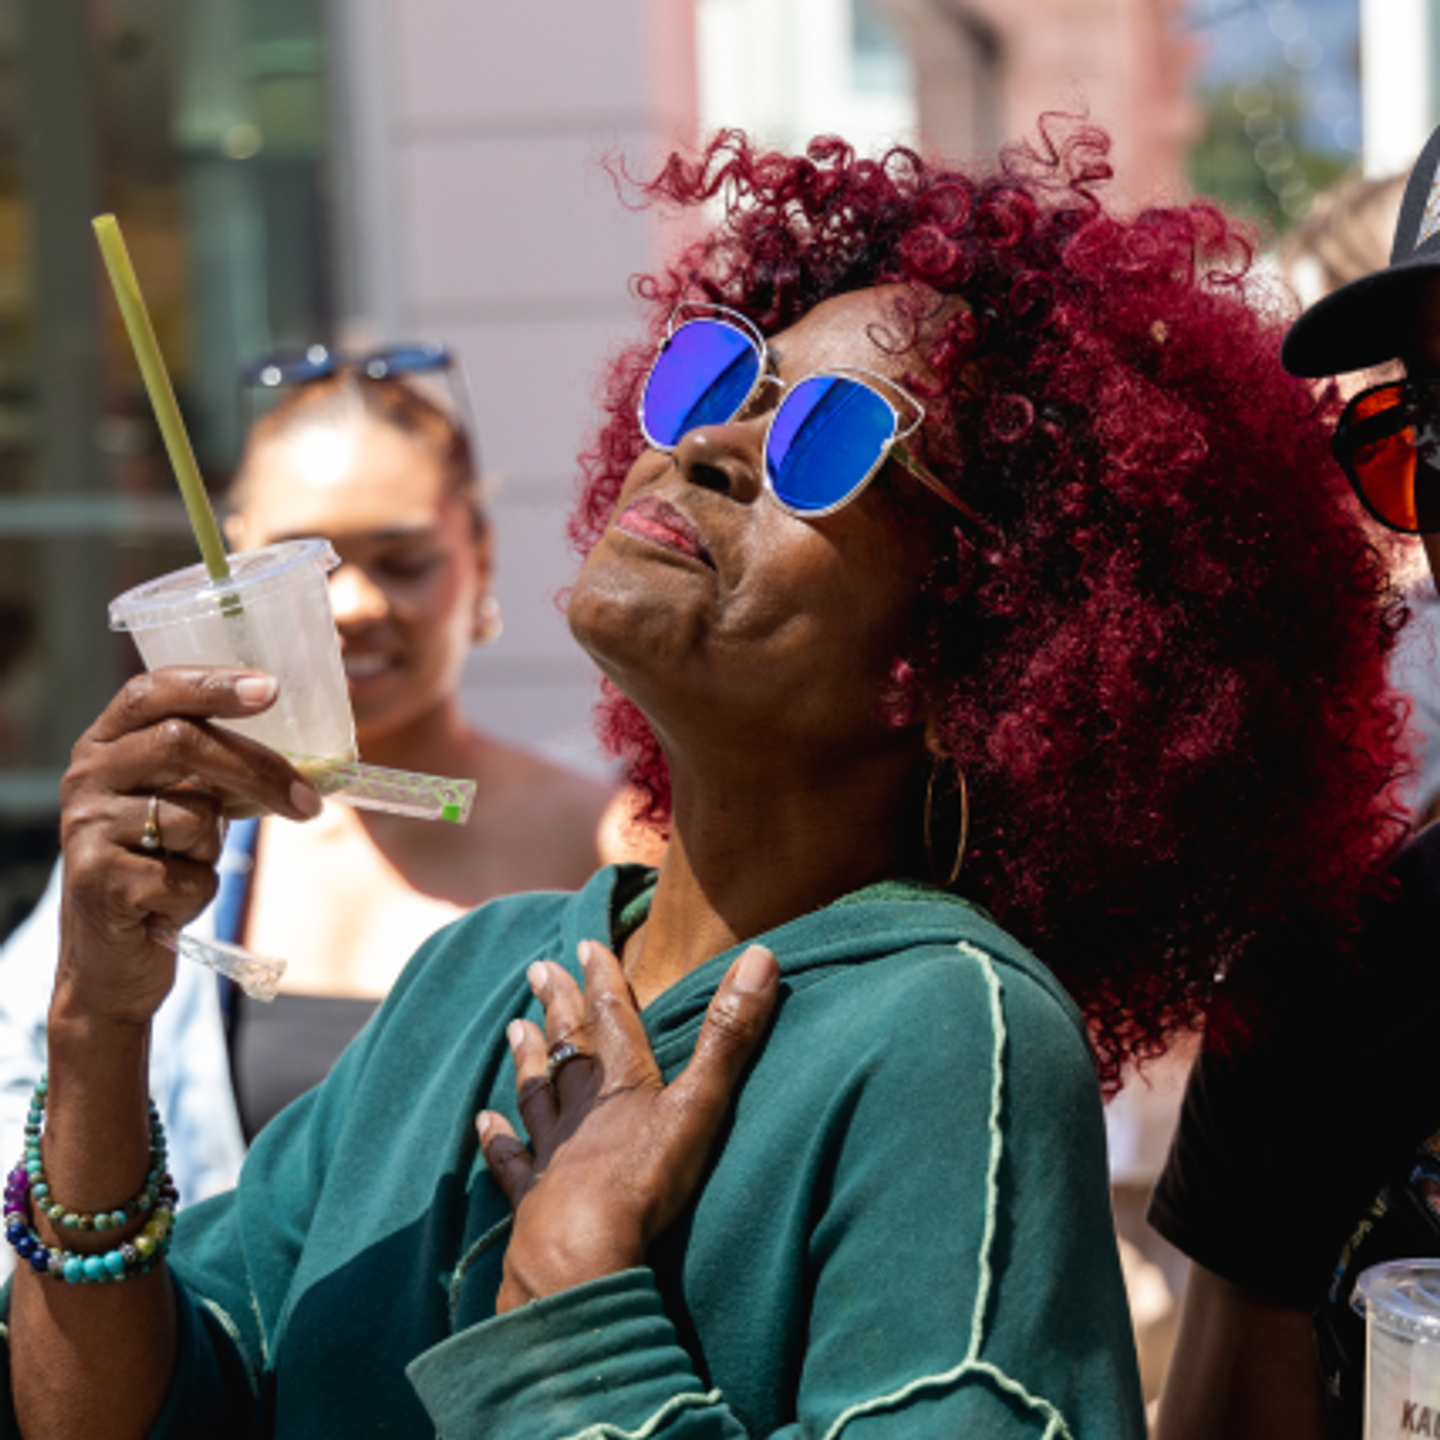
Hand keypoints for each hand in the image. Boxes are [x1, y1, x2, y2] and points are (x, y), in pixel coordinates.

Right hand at [56, 666, 322, 1026]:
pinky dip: (200, 893)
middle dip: (257, 769)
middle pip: (181, 743)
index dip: (211, 683)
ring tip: (184, 868)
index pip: (152, 691)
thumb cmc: (162, 866)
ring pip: (192, 815)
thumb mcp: (185, 804)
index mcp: (106, 744)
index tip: (270, 688)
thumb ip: (217, 767)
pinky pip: (187, 875)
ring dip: (213, 849)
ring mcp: (84, 828)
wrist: (114, 959)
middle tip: (309, 800)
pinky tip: (169, 905)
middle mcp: (85, 777)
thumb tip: (309, 750)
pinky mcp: (98, 882)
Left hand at [478, 938, 779, 1311]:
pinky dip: (498, 1139)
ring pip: (538, 1093)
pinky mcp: (533, 1198)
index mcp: (624, 1083)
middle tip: (537, 969)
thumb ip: (729, 1035)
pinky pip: (512, 1161)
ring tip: (515, 1029)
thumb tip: (761, 957)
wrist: (583, 1254)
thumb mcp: (702, 1104)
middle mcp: (583, 1109)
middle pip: (570, 1046)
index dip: (602, 978)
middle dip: (558, 1005)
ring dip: (528, 1060)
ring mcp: (554, 1152)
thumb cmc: (647, 1182)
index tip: (586, 945)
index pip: (613, 1016)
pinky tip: (484, 1121)